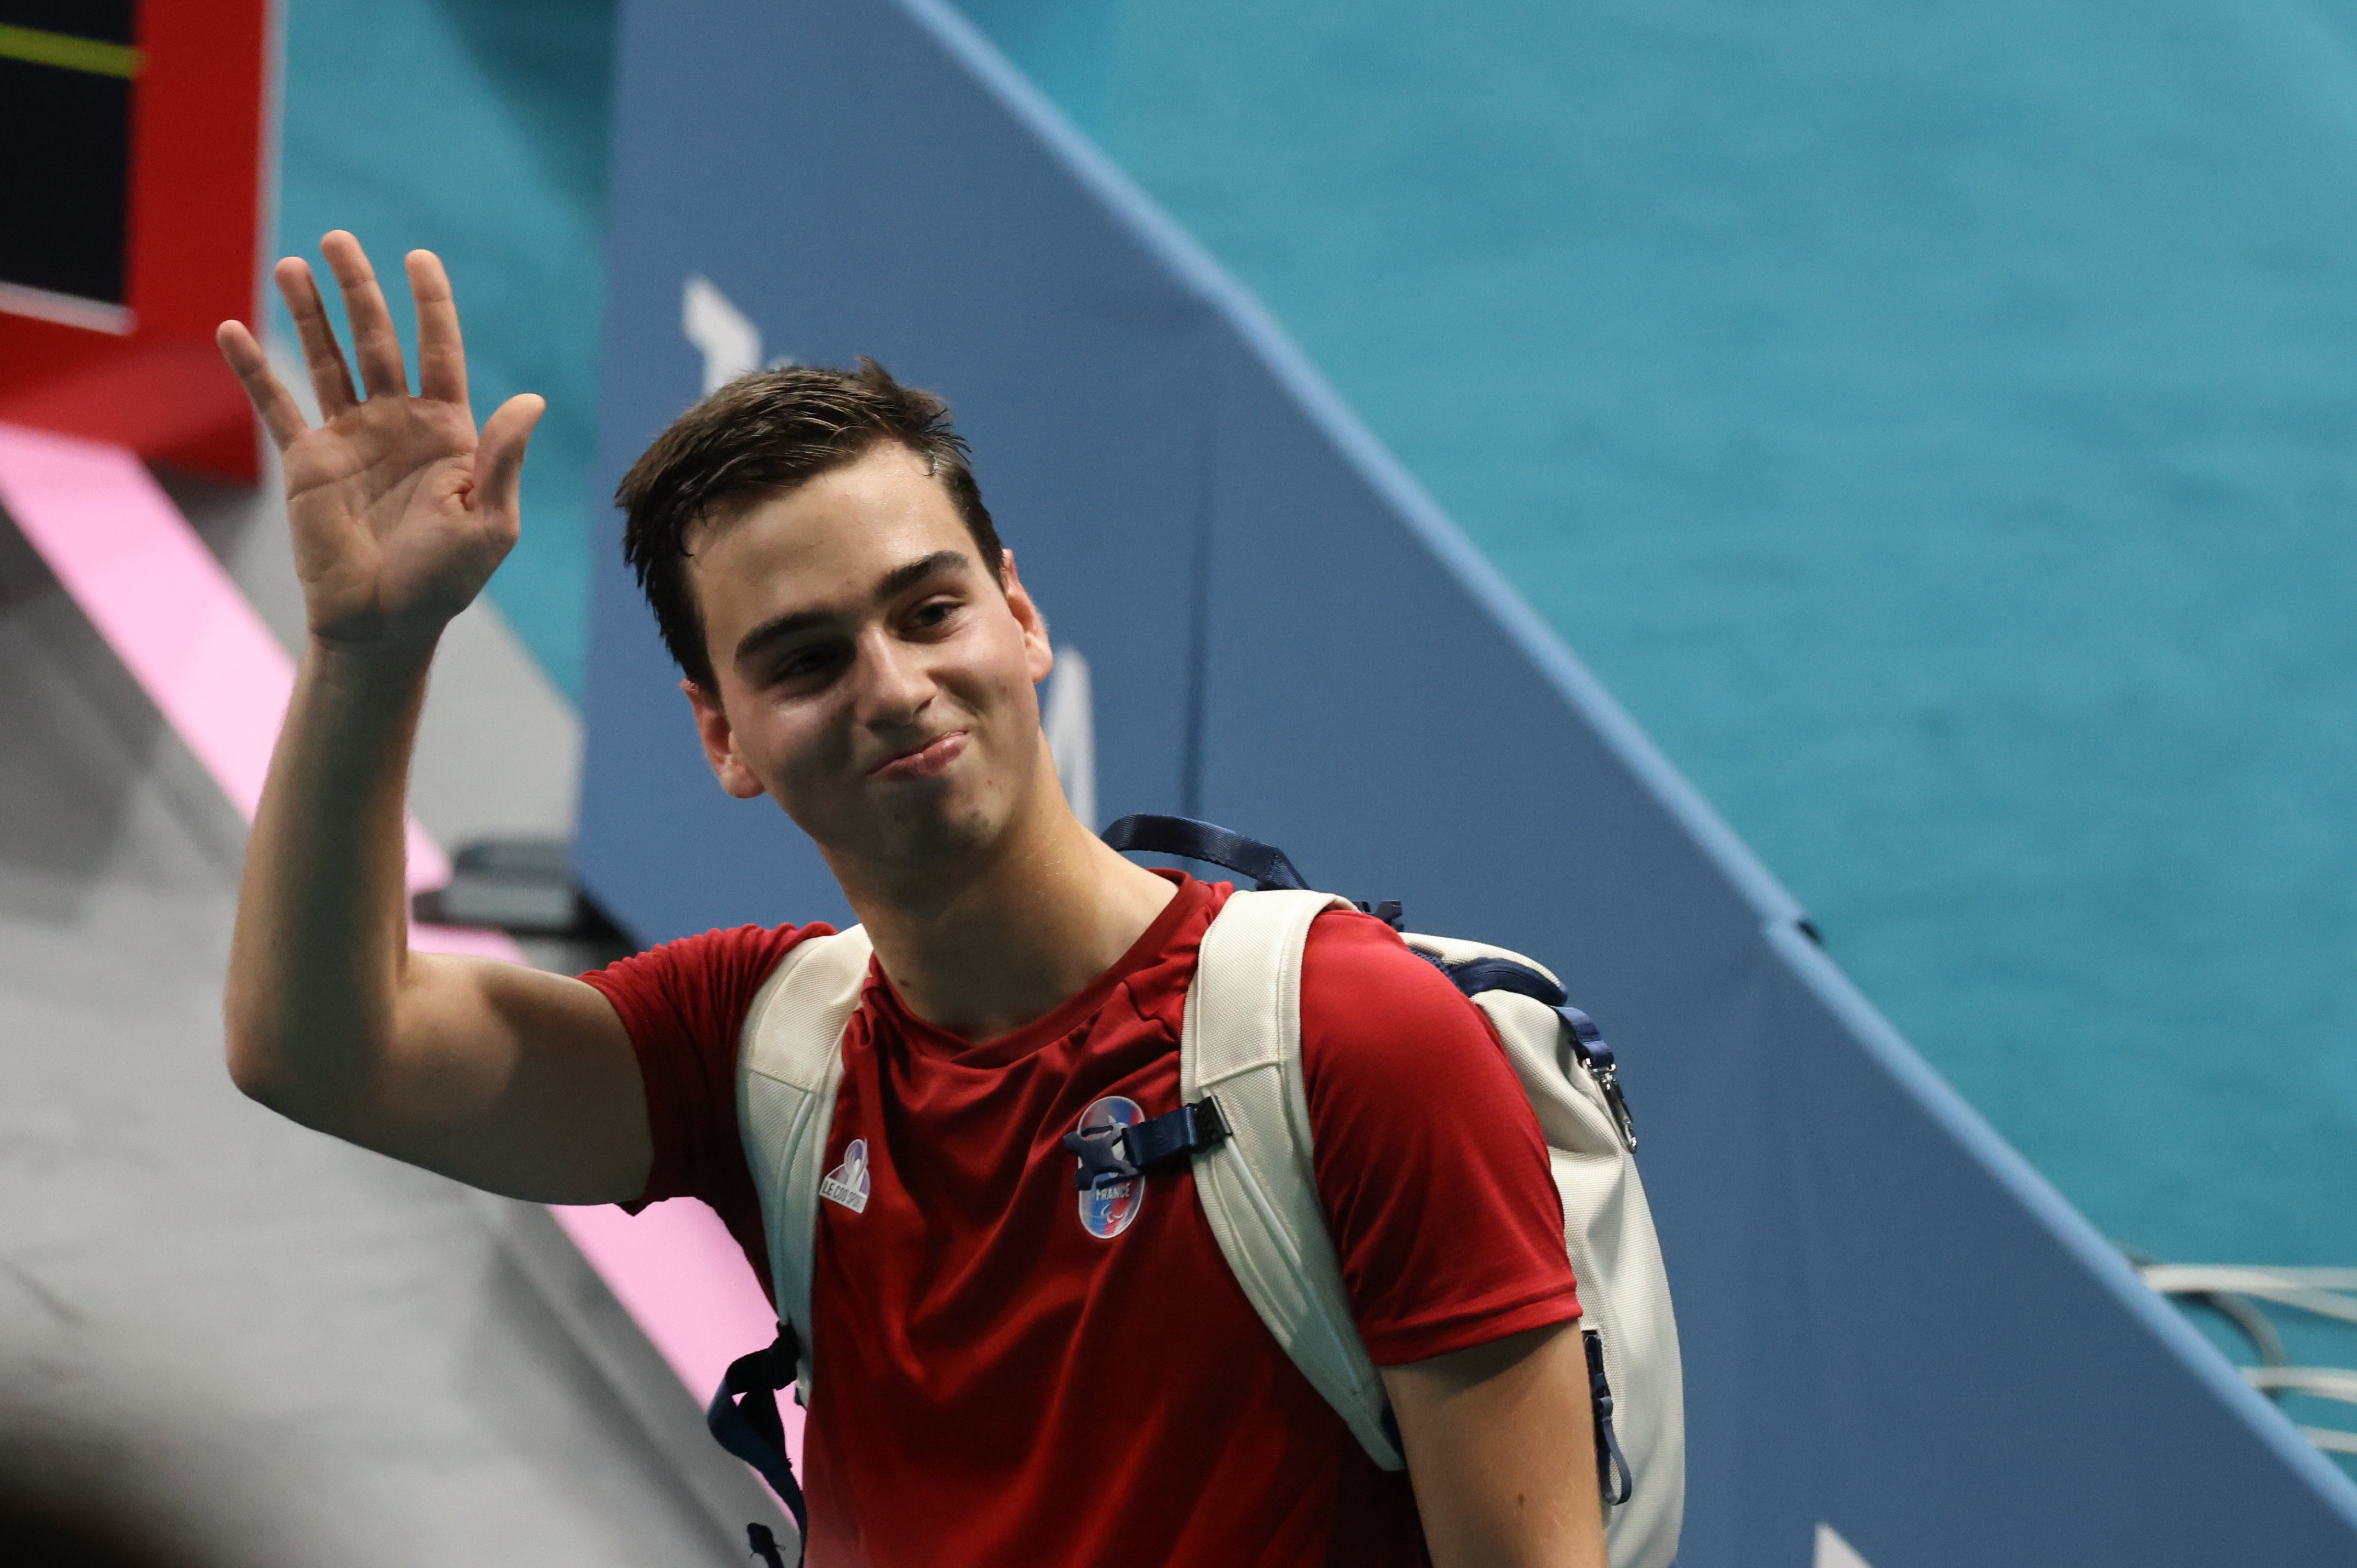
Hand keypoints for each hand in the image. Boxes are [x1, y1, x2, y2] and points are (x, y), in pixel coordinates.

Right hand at [216, 231, 544, 654]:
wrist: (383, 623)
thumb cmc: (444, 581)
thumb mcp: (490, 523)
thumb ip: (503, 458)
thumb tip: (530, 399)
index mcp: (447, 432)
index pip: (440, 351)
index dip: (430, 304)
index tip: (418, 257)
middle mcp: (397, 424)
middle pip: (376, 341)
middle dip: (359, 290)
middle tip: (338, 239)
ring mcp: (350, 439)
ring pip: (326, 360)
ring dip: (309, 312)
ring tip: (293, 265)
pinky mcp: (307, 462)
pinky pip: (277, 405)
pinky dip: (254, 368)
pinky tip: (233, 328)